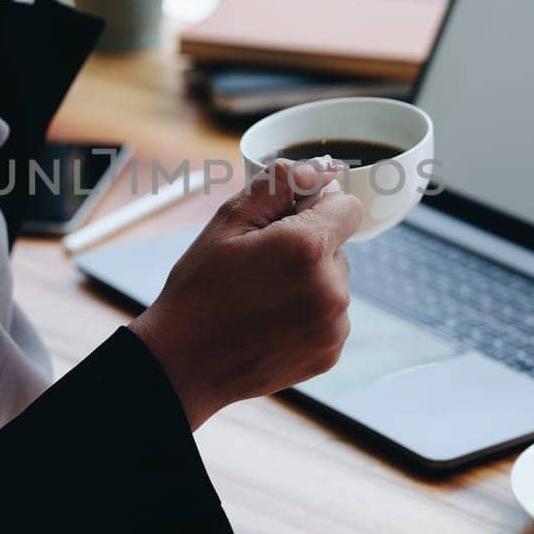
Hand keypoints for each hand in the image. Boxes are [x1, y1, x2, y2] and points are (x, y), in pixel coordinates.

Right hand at [130, 161, 364, 430]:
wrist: (185, 362)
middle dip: (308, 247)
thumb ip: (279, 186)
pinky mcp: (329, 352)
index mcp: (306, 248)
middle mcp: (330, 288)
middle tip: (260, 266)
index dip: (317, 207)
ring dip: (309, 282)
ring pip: (334, 282)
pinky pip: (331, 317)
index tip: (287, 222)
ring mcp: (333, 326)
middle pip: (338, 246)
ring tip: (262, 298)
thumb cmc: (200, 290)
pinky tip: (270, 322)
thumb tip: (320, 171)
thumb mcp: (228, 222)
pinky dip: (308, 315)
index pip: (348, 206)